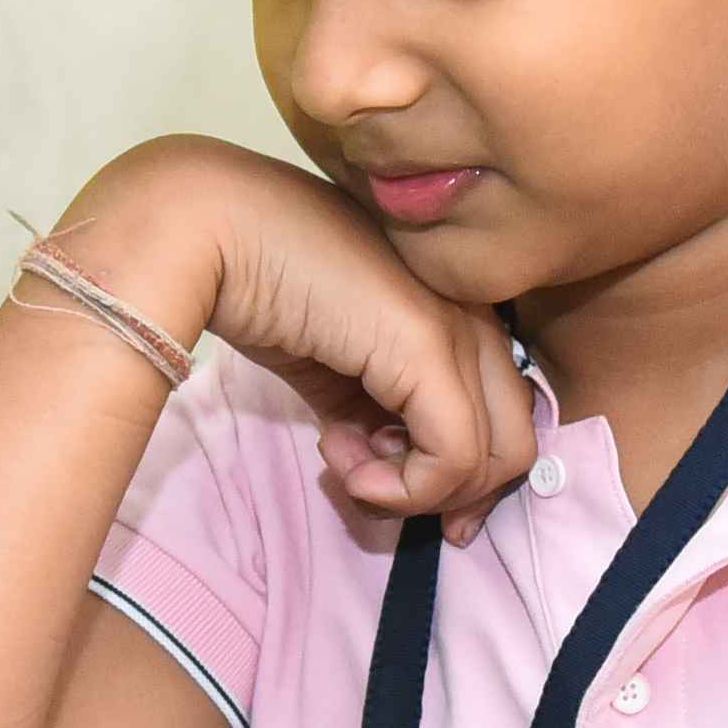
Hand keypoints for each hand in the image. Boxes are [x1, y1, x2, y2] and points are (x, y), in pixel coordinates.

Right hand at [51, 139, 538, 535]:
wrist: (213, 231)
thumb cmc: (262, 283)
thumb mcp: (333, 367)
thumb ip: (369, 415)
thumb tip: (380, 474)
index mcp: (458, 309)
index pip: (502, 414)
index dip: (462, 476)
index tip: (396, 492)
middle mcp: (475, 313)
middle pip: (513, 442)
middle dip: (451, 495)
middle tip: (377, 495)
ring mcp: (460, 324)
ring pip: (494, 457)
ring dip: (415, 491)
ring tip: (344, 463)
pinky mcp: (430, 346)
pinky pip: (453, 457)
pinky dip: (402, 488)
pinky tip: (339, 459)